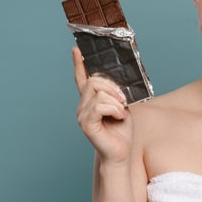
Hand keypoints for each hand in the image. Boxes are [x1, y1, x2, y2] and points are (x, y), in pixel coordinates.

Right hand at [72, 47, 133, 163]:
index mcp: (91, 100)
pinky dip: (115, 109)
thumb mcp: (121, 105)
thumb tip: (117, 80)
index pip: (82, 79)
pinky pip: (100, 105)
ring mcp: (82, 115)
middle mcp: (83, 106)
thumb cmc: (121, 130)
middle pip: (94, 81)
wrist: (121, 152)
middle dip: (112, 88)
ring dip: (116, 102)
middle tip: (123, 100)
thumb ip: (115, 93)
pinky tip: (119, 117)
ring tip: (121, 113)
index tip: (77, 49)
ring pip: (99, 93)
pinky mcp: (86, 124)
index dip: (79, 64)